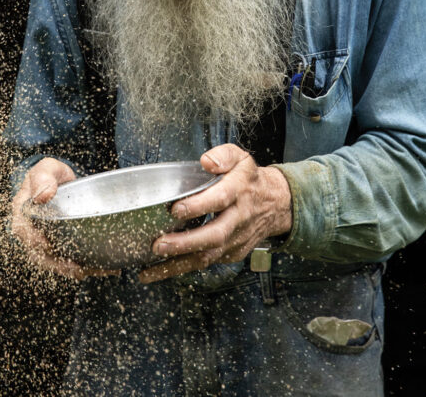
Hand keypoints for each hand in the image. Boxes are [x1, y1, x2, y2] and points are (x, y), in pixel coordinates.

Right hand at [11, 157, 118, 279]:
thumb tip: (43, 195)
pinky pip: (71, 261)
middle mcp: (32, 232)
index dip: (33, 240)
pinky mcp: (61, 247)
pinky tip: (107, 268)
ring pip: (55, 262)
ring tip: (91, 270)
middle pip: (39, 254)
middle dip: (56, 263)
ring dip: (72, 270)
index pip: (23, 230)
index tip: (46, 244)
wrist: (61, 183)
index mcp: (23, 212)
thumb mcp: (47, 168)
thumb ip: (43, 177)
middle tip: (74, 268)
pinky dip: (88, 266)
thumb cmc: (51, 175)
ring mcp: (46, 242)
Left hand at [139, 144, 291, 283]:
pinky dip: (182, 268)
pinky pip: (206, 262)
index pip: (221, 199)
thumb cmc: (249, 180)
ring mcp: (236, 239)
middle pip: (214, 235)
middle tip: (159, 245)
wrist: (275, 205)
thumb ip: (223, 155)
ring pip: (208, 256)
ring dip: (178, 263)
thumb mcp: (240, 158)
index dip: (199, 205)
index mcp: (239, 190)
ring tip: (151, 269)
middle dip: (185, 243)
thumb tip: (206, 161)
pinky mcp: (231, 253)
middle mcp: (238, 218)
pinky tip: (159, 270)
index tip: (176, 210)